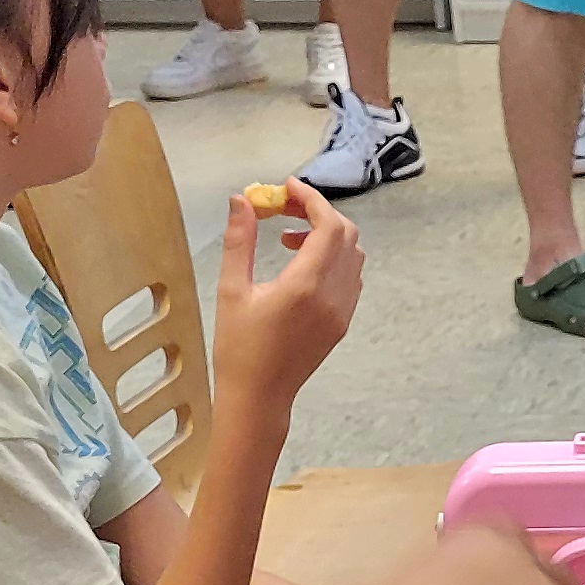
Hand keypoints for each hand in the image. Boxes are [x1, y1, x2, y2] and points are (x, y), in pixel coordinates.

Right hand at [213, 181, 362, 413]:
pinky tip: (301, 264)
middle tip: (282, 207)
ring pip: (353, 255)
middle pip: (346, 234)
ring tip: (286, 237)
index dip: (311, 199)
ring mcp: (343, 310)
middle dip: (317, 212)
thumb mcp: (231, 290)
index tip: (286, 187)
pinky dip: (334, 257)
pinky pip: (352, 276)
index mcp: (305, 286)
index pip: (328, 226)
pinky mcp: (343, 322)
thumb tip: (241, 200)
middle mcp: (333, 296)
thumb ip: (239, 241)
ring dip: (327, 234)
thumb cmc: (238, 347)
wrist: (259, 397)